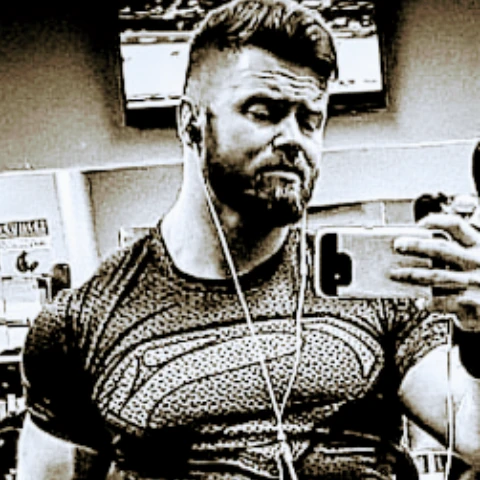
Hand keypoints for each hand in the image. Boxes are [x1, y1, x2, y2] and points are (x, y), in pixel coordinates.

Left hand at [390, 213, 479, 329]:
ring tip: (396, 274)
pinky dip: (428, 302)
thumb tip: (421, 248)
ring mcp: (475, 282)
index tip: (418, 224)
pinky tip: (421, 302)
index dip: (435, 222)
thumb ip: (459, 253)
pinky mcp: (472, 303)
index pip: (456, 226)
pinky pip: (442, 301)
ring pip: (436, 275)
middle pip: (441, 248)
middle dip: (416, 245)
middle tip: (398, 245)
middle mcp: (478, 261)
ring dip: (412, 274)